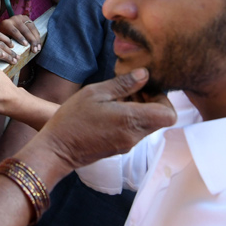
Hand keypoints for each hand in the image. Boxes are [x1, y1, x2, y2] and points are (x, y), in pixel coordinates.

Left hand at [0, 14, 42, 52]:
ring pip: (31, 28)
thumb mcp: (3, 39)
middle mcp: (14, 19)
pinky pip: (34, 27)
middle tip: (34, 50)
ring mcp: (22, 18)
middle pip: (25, 30)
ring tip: (38, 48)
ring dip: (36, 39)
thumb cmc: (4, 36)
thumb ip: (8, 43)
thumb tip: (14, 52)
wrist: (6, 25)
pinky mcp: (28, 19)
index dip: (20, 38)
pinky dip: (37, 36)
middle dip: (31, 40)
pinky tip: (39, 44)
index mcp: (6, 24)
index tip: (26, 45)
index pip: (14, 31)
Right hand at [0, 31, 17, 64]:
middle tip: (17, 56)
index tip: (13, 46)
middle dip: (10, 49)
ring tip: (16, 59)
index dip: (7, 39)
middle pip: (0, 42)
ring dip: (10, 54)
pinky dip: (7, 57)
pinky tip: (11, 62)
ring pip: (0, 48)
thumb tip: (7, 43)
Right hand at [32, 68, 176, 171]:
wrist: (57, 150)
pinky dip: (129, 120)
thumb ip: (123, 84)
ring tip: (116, 99)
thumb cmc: (73, 119)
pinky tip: (109, 111)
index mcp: (131, 120)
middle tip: (130, 91)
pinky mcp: (120, 148)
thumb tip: (144, 74)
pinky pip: (134, 132)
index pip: (168, 114)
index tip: (145, 89)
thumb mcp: (95, 93)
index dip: (163, 99)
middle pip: (160, 120)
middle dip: (151, 103)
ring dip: (139, 111)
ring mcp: (128, 144)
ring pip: (147, 125)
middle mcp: (134, 135)